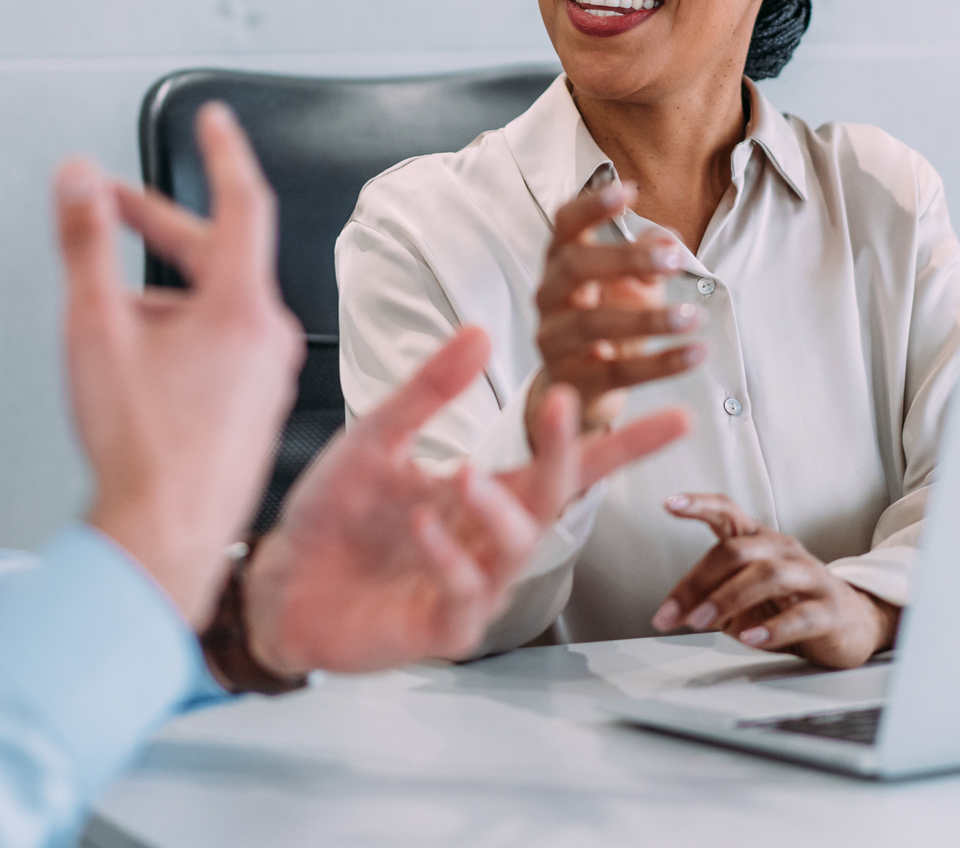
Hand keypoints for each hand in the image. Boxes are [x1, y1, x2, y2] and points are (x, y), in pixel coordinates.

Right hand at [53, 103, 303, 625]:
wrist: (163, 538)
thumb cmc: (139, 449)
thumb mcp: (94, 329)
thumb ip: (84, 243)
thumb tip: (76, 179)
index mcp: (240, 307)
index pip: (240, 202)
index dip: (222, 153)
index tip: (216, 120)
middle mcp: (267, 337)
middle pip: (218, 255)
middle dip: (160, 226)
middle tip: (113, 206)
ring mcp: (266, 376)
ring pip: (214, 306)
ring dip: (163, 293)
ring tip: (107, 317)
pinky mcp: (256, 408)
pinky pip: (220, 347)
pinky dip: (180, 334)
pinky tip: (137, 367)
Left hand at [241, 326, 690, 675]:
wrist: (279, 581)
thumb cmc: (334, 515)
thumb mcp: (375, 438)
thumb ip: (428, 391)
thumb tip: (481, 332)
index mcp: (485, 491)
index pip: (567, 465)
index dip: (624, 443)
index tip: (679, 415)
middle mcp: (488, 538)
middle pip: (553, 498)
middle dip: (565, 455)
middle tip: (562, 409)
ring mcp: (471, 585)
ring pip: (516, 548)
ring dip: (498, 510)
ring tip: (464, 475)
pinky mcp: (441, 627)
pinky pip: (465, 595)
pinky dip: (450, 557)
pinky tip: (424, 527)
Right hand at [525, 183, 706, 445]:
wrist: (580, 389)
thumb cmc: (608, 323)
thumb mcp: (632, 285)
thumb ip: (649, 259)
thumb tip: (670, 241)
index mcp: (561, 263)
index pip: (565, 225)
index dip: (592, 206)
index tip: (629, 190)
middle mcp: (548, 296)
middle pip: (574, 267)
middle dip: (624, 259)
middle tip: (674, 260)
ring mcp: (554, 340)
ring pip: (593, 324)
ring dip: (649, 319)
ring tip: (694, 317)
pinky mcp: (573, 380)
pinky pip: (619, 372)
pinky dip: (661, 363)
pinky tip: (696, 352)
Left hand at [649, 493, 898, 668]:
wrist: (855, 624)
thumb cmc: (792, 604)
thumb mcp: (746, 595)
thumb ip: (714, 595)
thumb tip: (678, 610)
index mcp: (761, 541)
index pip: (728, 511)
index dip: (699, 504)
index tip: (669, 503)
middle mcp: (784, 551)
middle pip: (737, 552)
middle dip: (697, 583)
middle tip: (671, 614)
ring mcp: (811, 578)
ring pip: (768, 577)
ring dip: (726, 600)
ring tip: (700, 623)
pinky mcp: (830, 610)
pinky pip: (801, 616)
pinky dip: (772, 628)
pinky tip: (750, 637)